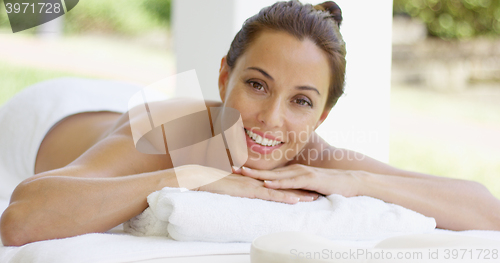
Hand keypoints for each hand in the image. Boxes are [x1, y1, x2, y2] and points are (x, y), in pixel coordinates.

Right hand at [180, 165, 317, 203]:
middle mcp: (257, 180)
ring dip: (298, 194)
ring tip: (314, 198)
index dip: (292, 184)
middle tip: (318, 191)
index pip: (277, 182)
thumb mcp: (231, 184)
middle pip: (284, 185)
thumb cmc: (212, 181)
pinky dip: (283, 197)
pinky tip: (295, 200)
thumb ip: (240, 186)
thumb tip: (245, 190)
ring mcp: (254, 184)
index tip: (306, 187)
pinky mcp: (250, 190)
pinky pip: (270, 195)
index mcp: (254, 179)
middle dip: (302, 188)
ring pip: (281, 189)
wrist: (200, 177)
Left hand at [235, 164, 362, 196]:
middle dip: (248, 169)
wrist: (349, 181)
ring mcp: (301, 173)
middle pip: (266, 171)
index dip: (251, 170)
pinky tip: (267, 184)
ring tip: (242, 173)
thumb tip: (281, 190)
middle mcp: (293, 169)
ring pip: (275, 175)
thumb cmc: (328, 184)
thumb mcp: (307, 184)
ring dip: (258, 175)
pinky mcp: (309, 179)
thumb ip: (294, 185)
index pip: (267, 171)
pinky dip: (277, 184)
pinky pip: (290, 182)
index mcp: (291, 171)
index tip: (235, 168)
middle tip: (230, 167)